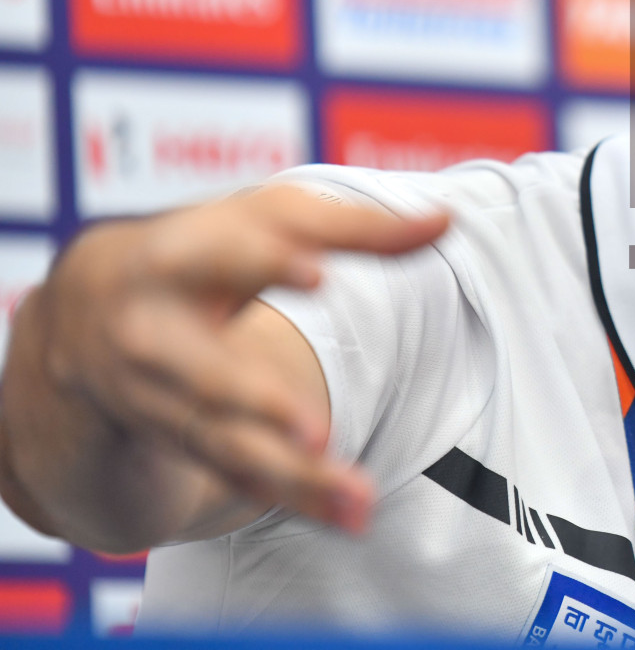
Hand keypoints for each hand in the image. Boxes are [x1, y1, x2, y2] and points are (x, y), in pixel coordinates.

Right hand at [21, 184, 447, 537]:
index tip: (319, 272)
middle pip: (206, 376)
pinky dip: (295, 499)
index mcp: (175, 260)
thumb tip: (445, 221)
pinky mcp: (182, 440)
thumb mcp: (266, 219)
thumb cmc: (200, 247)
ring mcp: (159, 400)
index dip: (268, 262)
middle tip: (313, 432)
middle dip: (254, 403)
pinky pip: (240, 476)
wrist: (87, 308)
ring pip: (227, 444)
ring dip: (292, 478)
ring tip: (359, 499)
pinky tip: (348, 516)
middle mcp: (152, 337)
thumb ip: (355, 227)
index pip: (225, 257)